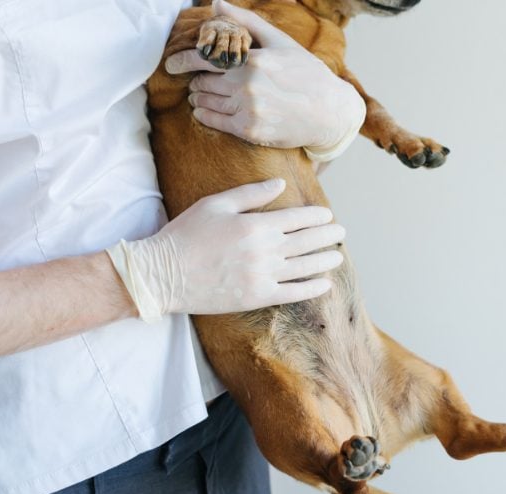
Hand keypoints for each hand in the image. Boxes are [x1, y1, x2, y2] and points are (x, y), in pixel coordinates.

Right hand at [106, 179, 344, 320]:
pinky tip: (324, 285)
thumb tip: (280, 185)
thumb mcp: (215, 204)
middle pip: (306, 241)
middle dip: (327, 236)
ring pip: (304, 267)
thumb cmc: (186, 235)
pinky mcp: (256, 297)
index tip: (328, 216)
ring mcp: (262, 276)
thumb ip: (251, 194)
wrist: (164, 274)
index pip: (297, 219)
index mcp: (255, 225)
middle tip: (341, 233)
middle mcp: (264, 250)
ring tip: (338, 256)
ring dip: (324, 260)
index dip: (316, 217)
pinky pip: (292, 293)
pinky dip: (311, 288)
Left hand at [165, 0, 365, 156]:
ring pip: (205, 102)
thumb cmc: (306, 73)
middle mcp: (247, 85)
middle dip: (196, 81)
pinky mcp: (250, 131)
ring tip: (202, 96)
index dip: (183, 61)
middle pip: (202, 82)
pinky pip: (214, 121)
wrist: (329, 112)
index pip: (205, 58)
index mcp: (252, 60)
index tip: (171, 65)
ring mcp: (248, 110)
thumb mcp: (280, 41)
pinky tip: (205, 111)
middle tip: (197, 82)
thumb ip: (246, 21)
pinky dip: (204, 115)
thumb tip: (215, 4)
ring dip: (199, 98)